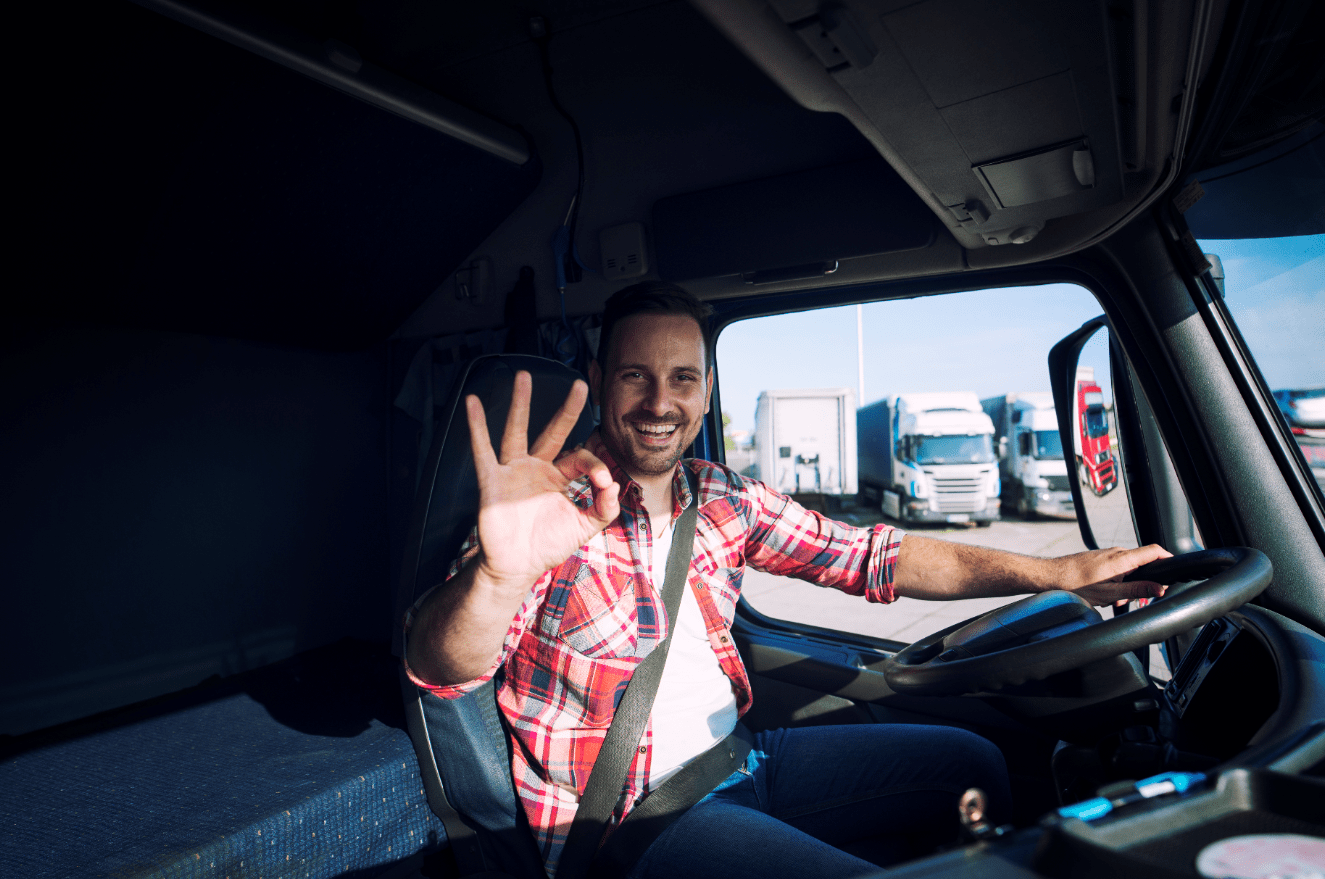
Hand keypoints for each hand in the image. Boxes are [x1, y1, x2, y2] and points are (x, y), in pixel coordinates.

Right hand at [467, 371, 619, 586]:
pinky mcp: (492, 481)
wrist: (516, 568)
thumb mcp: (583, 527)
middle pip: (553, 432)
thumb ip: (604, 509)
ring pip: (517, 431)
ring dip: (520, 404)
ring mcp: (513, 472)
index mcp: (559, 477)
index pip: (580, 458)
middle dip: (567, 409)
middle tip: (581, 385)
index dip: (596, 466)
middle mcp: (536, 468)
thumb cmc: (547, 546)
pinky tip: (473, 404)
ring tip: (523, 375)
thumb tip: (616, 487)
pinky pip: (483, 451)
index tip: (603, 482)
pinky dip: (477, 427)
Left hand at [1051, 544, 1172, 605]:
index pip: (1154, 551)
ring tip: (1111, 599)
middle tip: (1128, 600)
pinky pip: (1117, 569)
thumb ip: (1136, 591)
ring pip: (1129, 570)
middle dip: (1141, 584)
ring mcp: (1107, 554)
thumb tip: (1159, 589)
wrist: (1050, 576)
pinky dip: (1116, 583)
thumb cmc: (1075, 585)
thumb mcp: (1109, 593)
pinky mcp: (1100, 559)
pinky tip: (1103, 593)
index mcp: (1122, 559)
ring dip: (1126, 586)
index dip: (1168, 559)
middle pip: (1143, 564)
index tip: (1174, 571)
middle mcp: (1116, 553)